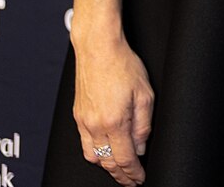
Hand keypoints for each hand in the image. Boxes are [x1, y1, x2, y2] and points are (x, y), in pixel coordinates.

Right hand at [73, 37, 153, 184]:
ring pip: (92, 156)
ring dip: (106, 166)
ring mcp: (83, 121)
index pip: (124, 159)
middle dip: (120, 175)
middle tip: (131, 180)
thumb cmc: (123, 65)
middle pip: (107, 162)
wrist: (98, 48)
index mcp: (114, 121)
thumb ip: (144, 124)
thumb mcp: (145, 94)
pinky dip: (95, 153)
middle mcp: (95, 125)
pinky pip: (84, 143)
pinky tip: (104, 151)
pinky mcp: (77, 115)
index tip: (140, 178)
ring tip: (119, 170)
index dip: (133, 172)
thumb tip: (141, 146)